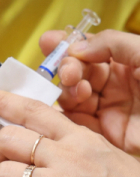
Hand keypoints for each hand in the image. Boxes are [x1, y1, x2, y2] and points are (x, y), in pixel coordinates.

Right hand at [40, 29, 139, 153]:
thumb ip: (112, 44)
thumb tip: (77, 48)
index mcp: (127, 63)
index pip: (90, 50)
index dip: (68, 45)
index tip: (50, 41)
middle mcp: (115, 86)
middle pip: (76, 73)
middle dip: (66, 67)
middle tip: (70, 71)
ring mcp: (109, 111)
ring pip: (72, 96)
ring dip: (68, 89)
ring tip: (78, 88)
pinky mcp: (106, 135)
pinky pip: (76, 122)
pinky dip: (66, 112)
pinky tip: (73, 102)